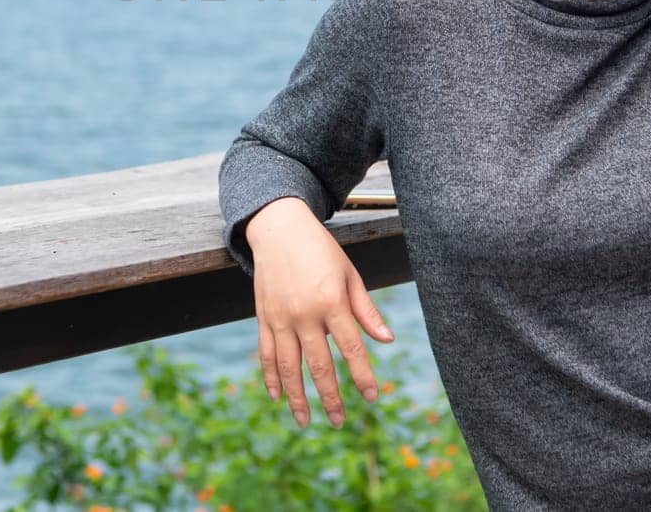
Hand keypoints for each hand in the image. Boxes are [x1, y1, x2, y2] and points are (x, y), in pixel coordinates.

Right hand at [245, 197, 394, 428]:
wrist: (278, 228)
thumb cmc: (321, 250)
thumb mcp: (349, 274)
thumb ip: (366, 310)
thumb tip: (387, 340)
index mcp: (331, 301)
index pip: (351, 348)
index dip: (363, 376)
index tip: (372, 397)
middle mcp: (304, 313)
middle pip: (318, 365)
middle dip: (330, 397)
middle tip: (338, 422)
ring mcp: (280, 317)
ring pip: (288, 366)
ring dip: (297, 397)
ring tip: (305, 421)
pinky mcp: (263, 317)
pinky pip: (266, 353)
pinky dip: (270, 377)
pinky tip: (278, 396)